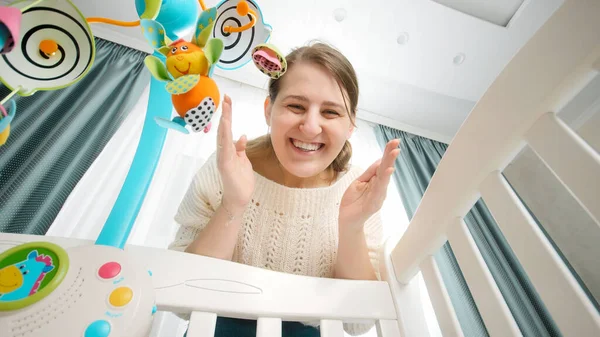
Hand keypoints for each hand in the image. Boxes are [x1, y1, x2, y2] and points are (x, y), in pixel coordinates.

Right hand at [216, 95, 254, 209]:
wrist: (239, 198)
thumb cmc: (241, 180)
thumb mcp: (243, 161)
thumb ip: (241, 148)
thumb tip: (242, 136)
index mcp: (228, 150)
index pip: (227, 129)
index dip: (228, 114)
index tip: (228, 100)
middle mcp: (223, 152)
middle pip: (223, 129)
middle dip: (225, 113)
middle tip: (226, 98)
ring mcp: (223, 158)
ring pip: (223, 136)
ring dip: (224, 121)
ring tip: (226, 108)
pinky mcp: (226, 165)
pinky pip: (225, 149)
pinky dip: (225, 137)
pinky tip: (226, 127)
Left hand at [339, 139, 399, 230]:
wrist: (347, 220)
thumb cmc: (353, 201)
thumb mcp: (358, 182)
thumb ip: (369, 173)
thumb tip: (380, 160)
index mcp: (375, 181)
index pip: (382, 164)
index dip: (387, 153)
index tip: (394, 141)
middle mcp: (380, 187)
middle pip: (385, 169)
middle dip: (390, 156)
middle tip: (396, 143)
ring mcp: (378, 196)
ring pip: (384, 178)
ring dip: (389, 165)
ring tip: (394, 154)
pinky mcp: (373, 204)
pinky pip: (379, 191)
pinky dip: (383, 181)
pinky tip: (387, 172)